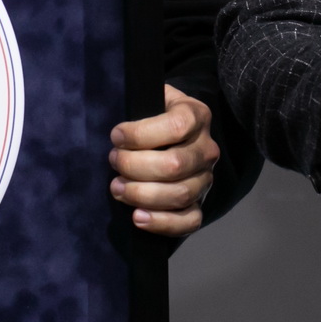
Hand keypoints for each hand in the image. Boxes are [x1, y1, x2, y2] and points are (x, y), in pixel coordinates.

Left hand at [109, 86, 219, 235]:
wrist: (174, 135)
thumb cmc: (154, 116)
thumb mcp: (151, 98)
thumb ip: (139, 104)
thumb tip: (118, 130)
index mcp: (197, 116)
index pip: (175, 127)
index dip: (141, 134)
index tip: (116, 136)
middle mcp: (206, 149)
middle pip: (174, 165)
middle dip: (135, 166)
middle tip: (113, 161)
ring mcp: (205, 179)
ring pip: (180, 194)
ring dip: (141, 194)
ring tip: (117, 188)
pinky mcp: (200, 204)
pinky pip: (190, 221)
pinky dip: (162, 223)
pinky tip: (137, 217)